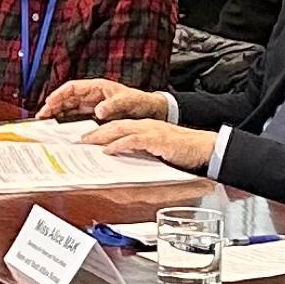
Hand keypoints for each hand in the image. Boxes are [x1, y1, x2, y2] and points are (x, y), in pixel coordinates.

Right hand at [38, 78, 164, 121]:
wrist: (151, 111)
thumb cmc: (140, 102)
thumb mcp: (128, 101)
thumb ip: (113, 105)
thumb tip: (98, 110)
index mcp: (97, 87)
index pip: (72, 88)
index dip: (60, 94)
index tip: (50, 102)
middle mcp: (92, 96)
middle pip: (67, 99)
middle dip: (53, 106)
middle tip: (42, 116)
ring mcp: (92, 106)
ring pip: (69, 109)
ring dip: (57, 115)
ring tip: (46, 123)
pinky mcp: (94, 117)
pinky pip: (76, 118)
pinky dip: (67, 122)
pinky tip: (61, 129)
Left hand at [86, 119, 215, 172]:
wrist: (205, 148)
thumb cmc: (184, 151)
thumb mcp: (157, 149)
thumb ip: (140, 151)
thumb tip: (123, 158)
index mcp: (145, 127)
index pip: (118, 126)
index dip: (100, 131)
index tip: (85, 139)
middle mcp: (145, 126)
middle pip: (114, 125)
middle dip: (94, 133)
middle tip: (78, 141)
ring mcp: (151, 131)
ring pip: (120, 129)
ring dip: (100, 136)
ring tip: (86, 143)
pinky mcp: (157, 139)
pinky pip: (134, 140)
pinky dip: (119, 144)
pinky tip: (108, 149)